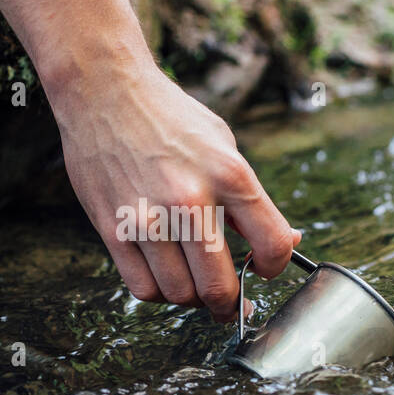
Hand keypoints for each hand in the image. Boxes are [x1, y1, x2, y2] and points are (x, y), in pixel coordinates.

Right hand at [51, 58, 298, 321]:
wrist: (104, 91)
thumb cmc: (168, 118)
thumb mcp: (224, 145)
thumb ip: (252, 199)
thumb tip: (289, 241)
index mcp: (230, 174)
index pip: (273, 246)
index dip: (274, 268)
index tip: (263, 269)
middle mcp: (190, 199)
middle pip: (219, 287)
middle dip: (230, 303)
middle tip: (230, 303)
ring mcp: (148, 218)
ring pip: (179, 294)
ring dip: (192, 299)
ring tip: (194, 283)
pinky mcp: (113, 228)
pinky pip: (143, 287)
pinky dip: (159, 292)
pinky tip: (165, 275)